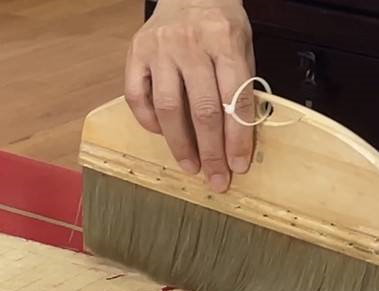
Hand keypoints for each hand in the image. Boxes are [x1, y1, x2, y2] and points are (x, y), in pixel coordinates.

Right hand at [126, 0, 255, 192]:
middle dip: (212, 151)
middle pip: (203, 110)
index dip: (238, 138)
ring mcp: (160, 48)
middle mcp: (191, 44)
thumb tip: (238, 140)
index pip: (235, 99)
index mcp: (225, 40)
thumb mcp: (243, 46)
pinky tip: (162, 134)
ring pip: (169, 109)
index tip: (238, 166)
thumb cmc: (220, 24)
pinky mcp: (136, 53)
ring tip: (190, 166)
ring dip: (181, 145)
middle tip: (216, 179)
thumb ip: (240, 86)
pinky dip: (150, 122)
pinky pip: (138, 97)